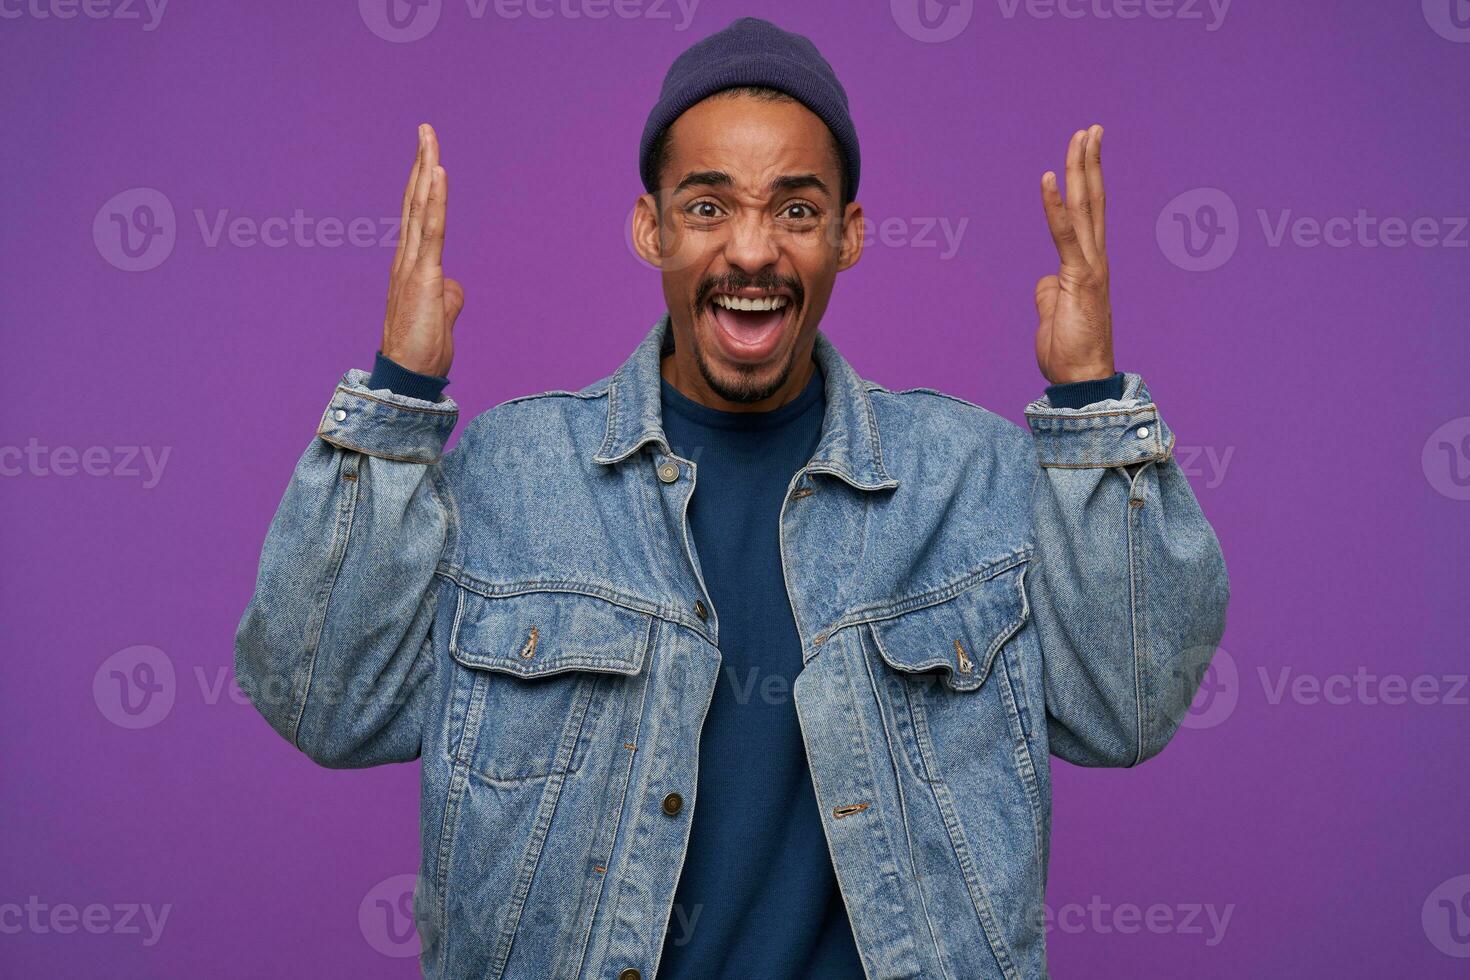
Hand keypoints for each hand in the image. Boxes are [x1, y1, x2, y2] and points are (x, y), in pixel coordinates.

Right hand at [381, 123, 461, 376]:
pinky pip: (431, 230)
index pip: (418, 216)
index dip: (422, 184)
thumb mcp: (441, 316)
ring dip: (425, 169)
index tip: (428, 156)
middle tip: (425, 130)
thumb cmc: (422, 351)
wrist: (408, 377)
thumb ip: (447, 295)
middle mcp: (406, 259)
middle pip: (415, 201)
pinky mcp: (422, 276)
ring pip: (419, 207)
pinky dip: (434, 199)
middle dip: (421, 163)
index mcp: (411, 266)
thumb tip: (453, 284)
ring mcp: (412, 266)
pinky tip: (437, 173)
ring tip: (429, 137)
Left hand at [1035, 124, 1113, 384]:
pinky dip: (1055, 206)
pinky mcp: (1080, 279)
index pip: (1088, 215)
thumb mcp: (1053, 314)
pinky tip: (1049, 178)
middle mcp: (1096, 260)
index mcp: (1088, 266)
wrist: (1081, 381)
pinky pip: (1064, 236)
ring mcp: (1091, 268)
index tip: (1085, 151)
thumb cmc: (1069, 352)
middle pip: (1094, 201)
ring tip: (1081, 136)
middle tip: (1091, 128)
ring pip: (1086, 208)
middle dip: (1091, 162)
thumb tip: (1045, 280)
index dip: (1087, 181)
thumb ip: (1048, 292)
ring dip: (1082, 169)